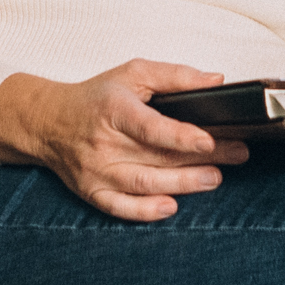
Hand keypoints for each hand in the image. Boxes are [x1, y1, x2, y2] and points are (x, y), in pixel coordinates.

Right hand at [0, 60, 250, 219]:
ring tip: (214, 179)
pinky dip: (145, 211)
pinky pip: (120, 207)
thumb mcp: (134, 73)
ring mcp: (96, 170)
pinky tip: (170, 207)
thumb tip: (217, 82)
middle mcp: (103, 142)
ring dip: (182, 184)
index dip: (182, 136)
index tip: (210, 140)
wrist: (48, 122)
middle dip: (201, 159)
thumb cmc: (97, 96)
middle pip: (156, 156)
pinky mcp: (91, 191)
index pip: (151, 127)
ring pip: (144, 184)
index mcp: (114, 109)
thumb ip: (176, 76)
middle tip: (236, 155)